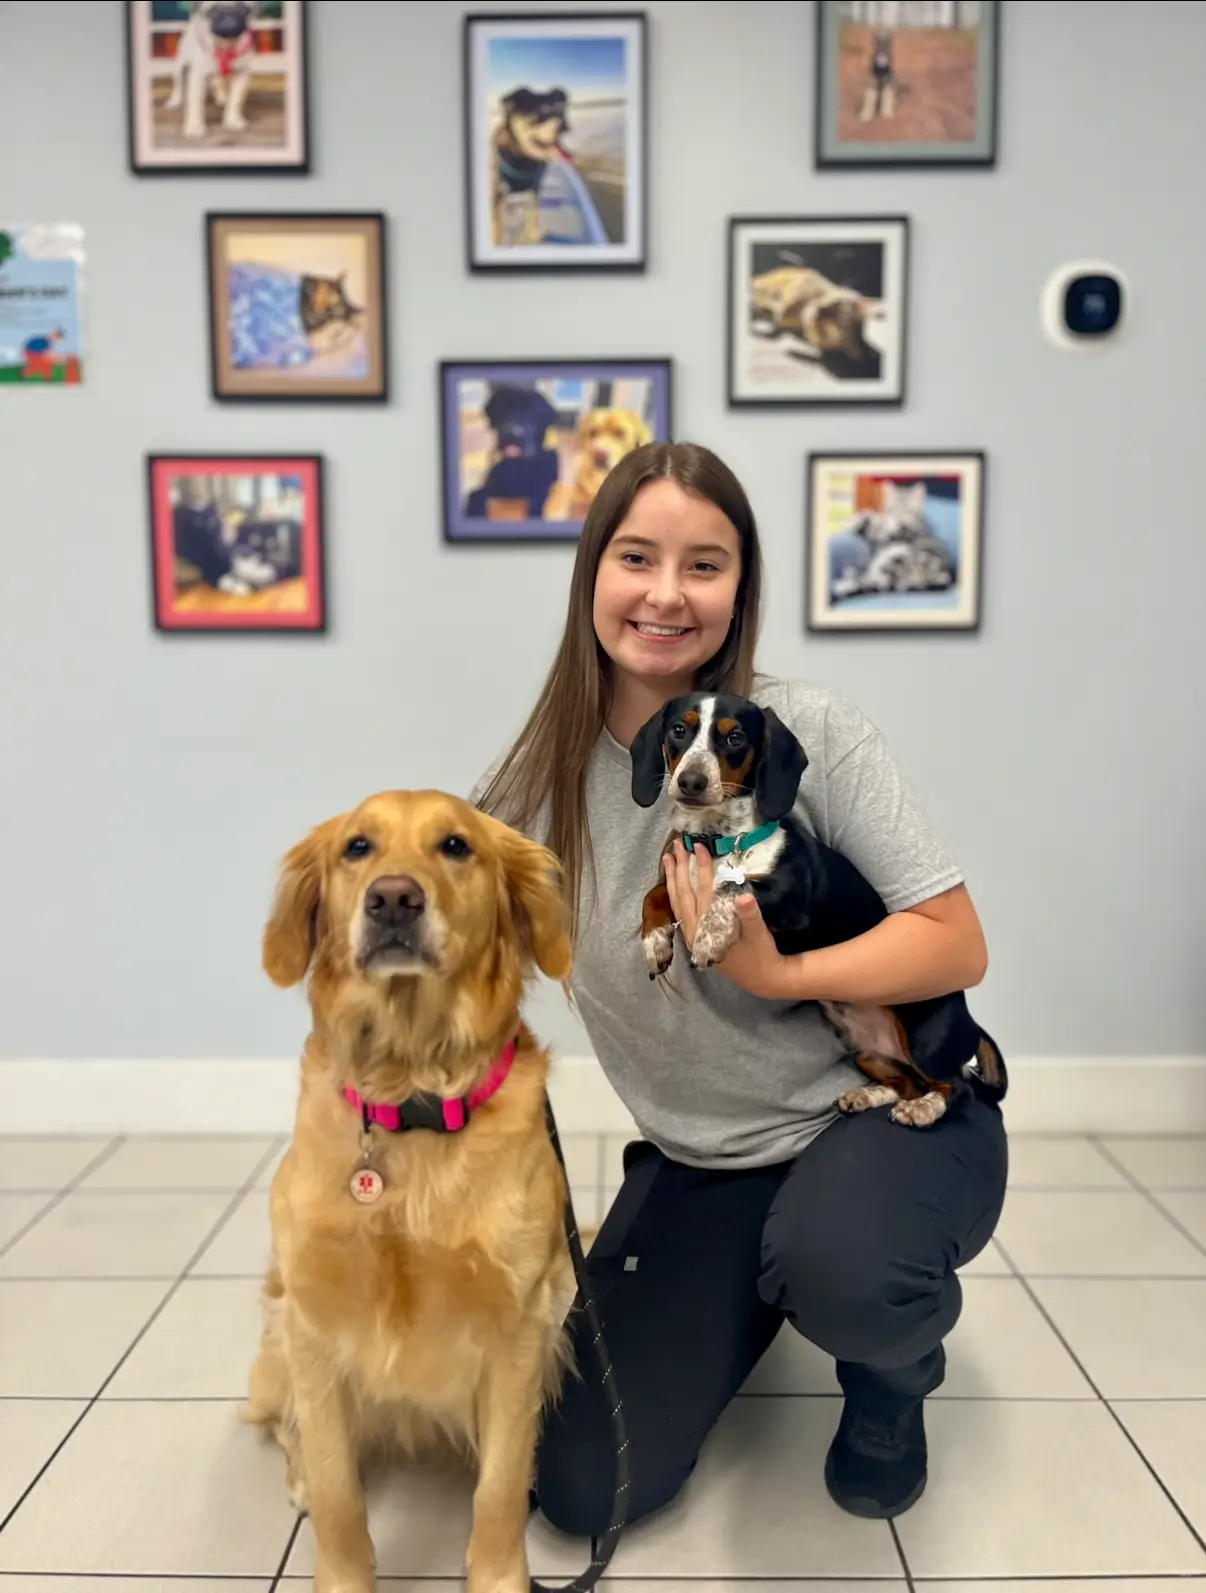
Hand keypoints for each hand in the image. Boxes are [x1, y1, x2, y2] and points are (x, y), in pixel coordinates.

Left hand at [662, 840, 792, 999]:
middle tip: (677, 844)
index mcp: (709, 930)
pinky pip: (681, 910)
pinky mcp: (695, 936)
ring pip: (677, 902)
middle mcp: (695, 932)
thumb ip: (750, 915)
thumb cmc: (761, 954)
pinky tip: (675, 882)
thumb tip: (744, 897)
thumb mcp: (759, 934)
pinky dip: (676, 893)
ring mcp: (693, 934)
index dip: (702, 868)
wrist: (762, 978)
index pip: (703, 892)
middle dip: (680, 868)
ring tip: (669, 857)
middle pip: (683, 894)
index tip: (699, 847)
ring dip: (673, 878)